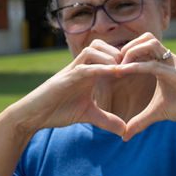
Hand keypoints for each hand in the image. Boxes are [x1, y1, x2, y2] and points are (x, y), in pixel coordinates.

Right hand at [11, 40, 127, 136]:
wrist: (32, 116)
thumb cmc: (58, 111)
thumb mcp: (88, 115)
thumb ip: (107, 120)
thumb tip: (125, 130)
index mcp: (89, 71)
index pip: (108, 54)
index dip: (126, 57)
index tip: (142, 65)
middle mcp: (81, 66)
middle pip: (103, 45)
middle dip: (121, 52)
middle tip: (135, 64)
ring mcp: (72, 70)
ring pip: (94, 50)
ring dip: (111, 57)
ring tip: (124, 69)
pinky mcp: (65, 78)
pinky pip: (84, 67)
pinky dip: (100, 68)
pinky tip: (113, 73)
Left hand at [117, 34, 175, 139]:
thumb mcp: (158, 113)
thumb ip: (140, 121)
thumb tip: (125, 136)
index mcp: (165, 64)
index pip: (144, 46)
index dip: (127, 53)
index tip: (113, 69)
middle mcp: (170, 59)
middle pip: (145, 38)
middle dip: (127, 47)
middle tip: (113, 64)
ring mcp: (174, 64)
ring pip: (149, 43)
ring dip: (130, 52)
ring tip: (118, 67)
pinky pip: (153, 64)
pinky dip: (135, 66)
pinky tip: (121, 72)